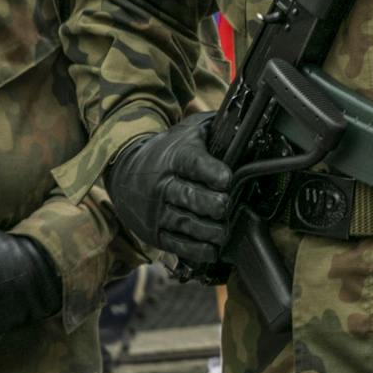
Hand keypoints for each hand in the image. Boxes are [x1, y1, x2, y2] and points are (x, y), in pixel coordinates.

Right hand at [104, 118, 234, 266]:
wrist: (124, 171)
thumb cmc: (167, 151)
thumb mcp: (188, 132)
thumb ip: (215, 127)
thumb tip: (247, 122)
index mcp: (174, 157)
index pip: (192, 163)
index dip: (211, 171)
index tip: (227, 178)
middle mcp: (162, 184)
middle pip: (188, 196)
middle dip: (212, 204)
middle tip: (226, 206)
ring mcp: (156, 210)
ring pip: (184, 223)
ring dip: (209, 231)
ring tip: (224, 231)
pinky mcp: (153, 231)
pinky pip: (176, 244)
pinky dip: (196, 250)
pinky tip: (212, 249)